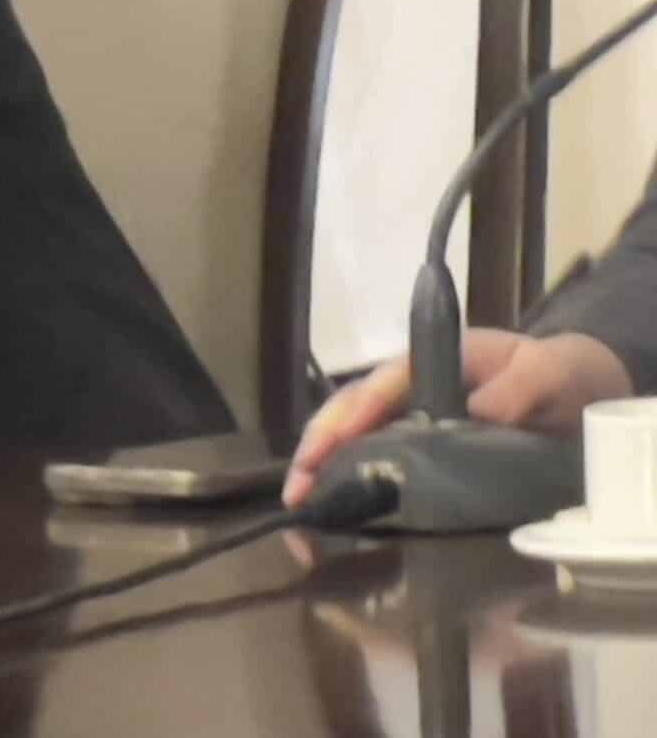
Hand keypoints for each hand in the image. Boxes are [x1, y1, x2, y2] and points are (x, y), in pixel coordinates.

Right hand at [282, 327, 629, 502]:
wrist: (575, 387)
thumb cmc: (556, 373)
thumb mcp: (548, 372)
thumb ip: (519, 386)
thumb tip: (478, 413)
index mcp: (433, 362)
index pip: (380, 386)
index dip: (351, 416)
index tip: (326, 449)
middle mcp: (410, 387)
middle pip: (351, 409)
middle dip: (318, 446)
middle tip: (296, 489)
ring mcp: (412, 415)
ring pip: (354, 433)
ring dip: (322, 466)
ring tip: (301, 504)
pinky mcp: (420, 444)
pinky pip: (376, 456)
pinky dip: (348, 478)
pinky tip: (336, 509)